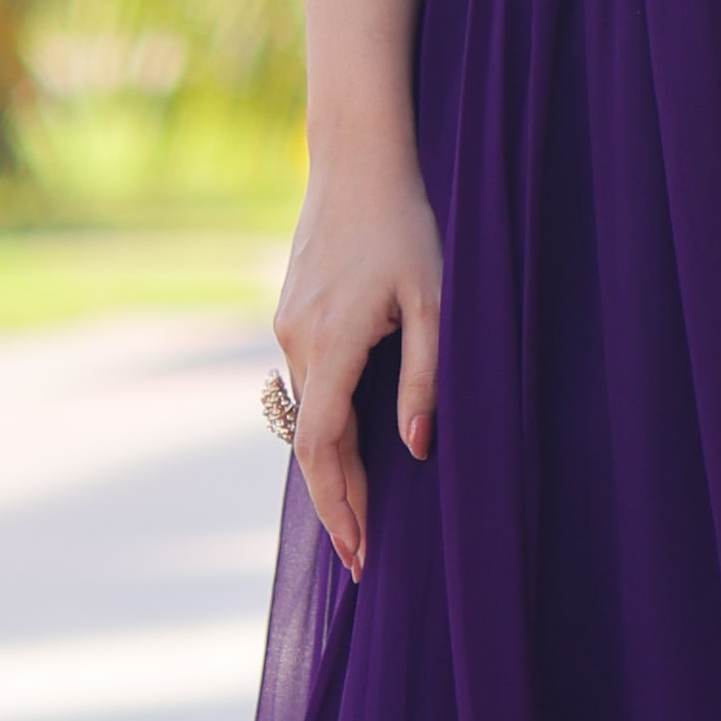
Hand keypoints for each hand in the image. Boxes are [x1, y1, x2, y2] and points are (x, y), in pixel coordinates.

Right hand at [272, 145, 442, 571]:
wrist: (356, 161)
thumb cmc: (408, 226)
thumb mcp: (434, 301)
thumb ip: (424, 376)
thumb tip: (416, 448)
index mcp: (330, 344)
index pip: (322, 450)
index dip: (339, 506)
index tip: (358, 553)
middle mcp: (296, 342)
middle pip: (307, 444)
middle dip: (335, 504)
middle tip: (360, 558)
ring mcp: (286, 327)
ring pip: (304, 413)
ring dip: (329, 466)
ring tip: (360, 516)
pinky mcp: (290, 313)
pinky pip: (303, 384)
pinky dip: (323, 425)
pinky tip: (347, 448)